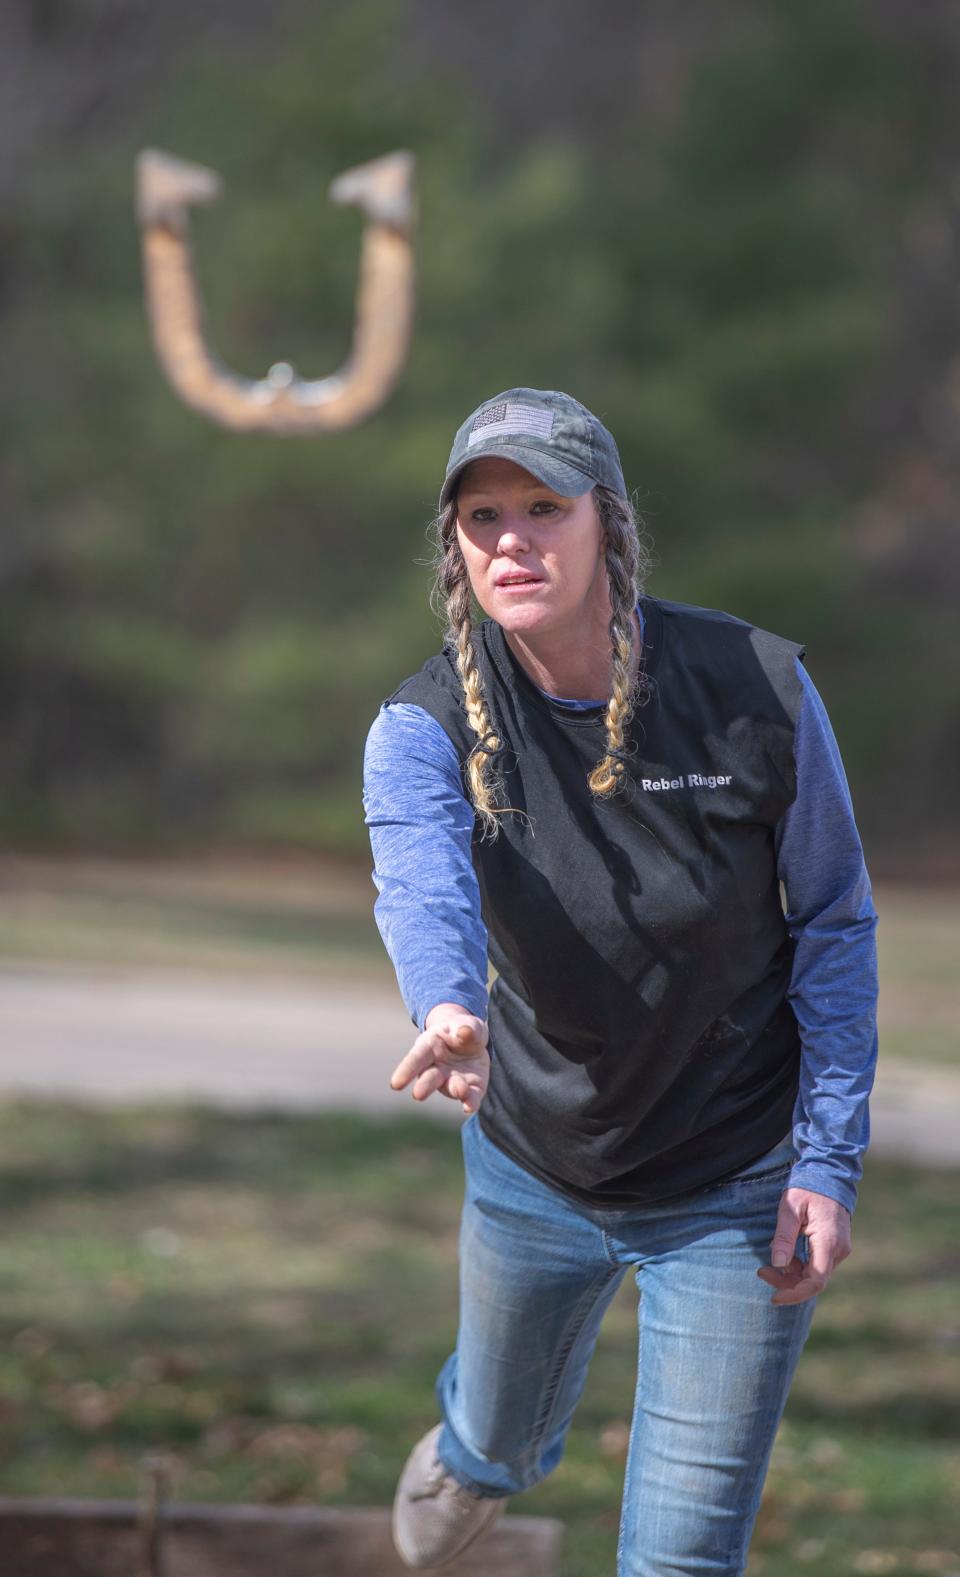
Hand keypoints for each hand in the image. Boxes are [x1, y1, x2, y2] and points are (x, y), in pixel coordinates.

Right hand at [389, 1003, 489, 1114]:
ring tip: (460, 1091)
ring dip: (455, 1090)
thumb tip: (464, 1032)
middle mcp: (437, 1067)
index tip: (395, 1084)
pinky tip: (469, 1108)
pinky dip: (470, 1102)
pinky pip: (470, 1097)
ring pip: (450, 1088)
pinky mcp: (471, 1088)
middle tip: (418, 1095)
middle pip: (428, 1078)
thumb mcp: (465, 1023)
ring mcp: (453, 1080)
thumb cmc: (463, 1029)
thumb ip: (466, 1027)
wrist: (474, 1041)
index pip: (416, 1058)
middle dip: (424, 1086)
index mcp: (429, 1046)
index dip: (406, 1070)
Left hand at [757, 1187, 851, 1305]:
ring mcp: (839, 1250)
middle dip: (787, 1283)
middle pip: (814, 1281)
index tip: (774, 1297)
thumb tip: (778, 1264)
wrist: (829, 1175)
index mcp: (829, 1241)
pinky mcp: (834, 1248)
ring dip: (792, 1275)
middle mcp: (838, 1250)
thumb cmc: (807, 1188)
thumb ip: (784, 1237)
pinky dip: (799, 1266)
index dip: (795, 1293)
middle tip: (761, 1272)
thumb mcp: (789, 1208)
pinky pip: (817, 1266)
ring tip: (768, 1265)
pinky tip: (784, 1255)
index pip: (815, 1281)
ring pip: (815, 1275)